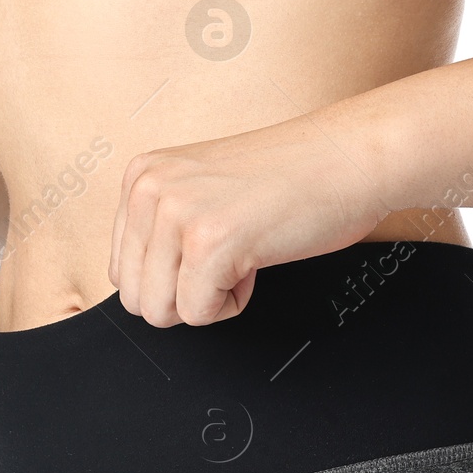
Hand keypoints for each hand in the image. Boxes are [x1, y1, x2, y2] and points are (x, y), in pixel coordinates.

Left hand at [109, 114, 388, 326]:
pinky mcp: (208, 243)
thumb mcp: (203, 189)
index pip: (122, 269)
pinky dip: (235, 303)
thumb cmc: (294, 178)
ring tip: (244, 254)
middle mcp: (148, 189)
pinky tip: (259, 258)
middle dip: (187, 293)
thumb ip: (163, 226)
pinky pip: (199, 314)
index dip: (176, 274)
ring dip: (209, 298)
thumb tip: (142, 292)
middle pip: (135, 298)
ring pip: (160, 312)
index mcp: (141, 175)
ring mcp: (176, 215)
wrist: (350, 158)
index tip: (218, 241)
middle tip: (233, 253)